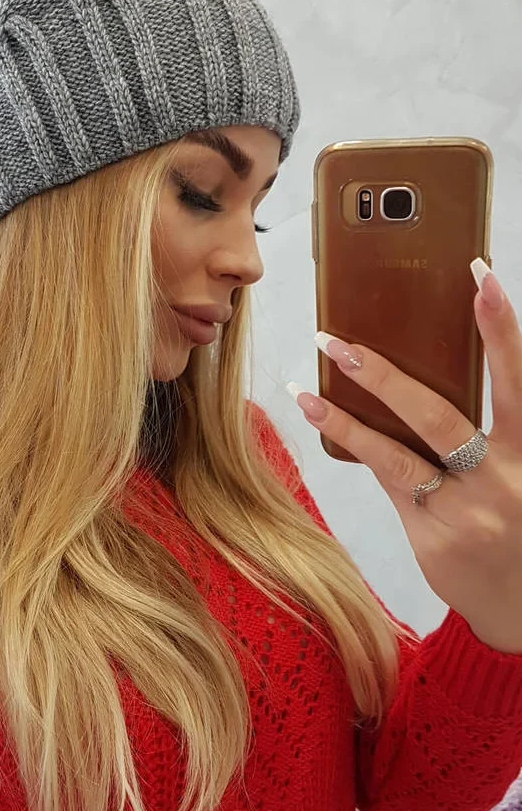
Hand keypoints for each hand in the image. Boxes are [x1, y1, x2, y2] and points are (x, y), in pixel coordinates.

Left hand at [287, 259, 521, 654]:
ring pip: (396, 454)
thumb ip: (485, 430)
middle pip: (438, 415)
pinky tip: (322, 416)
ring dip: (346, 415)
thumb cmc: (516, 522)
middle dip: (383, 375)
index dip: (499, 326)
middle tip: (338, 340)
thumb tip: (416, 374)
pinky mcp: (432, 536)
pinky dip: (356, 445)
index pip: (513, 378)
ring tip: (309, 385)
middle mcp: (501, 478)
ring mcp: (464, 511)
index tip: (479, 274)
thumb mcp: (515, 469)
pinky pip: (388, 481)